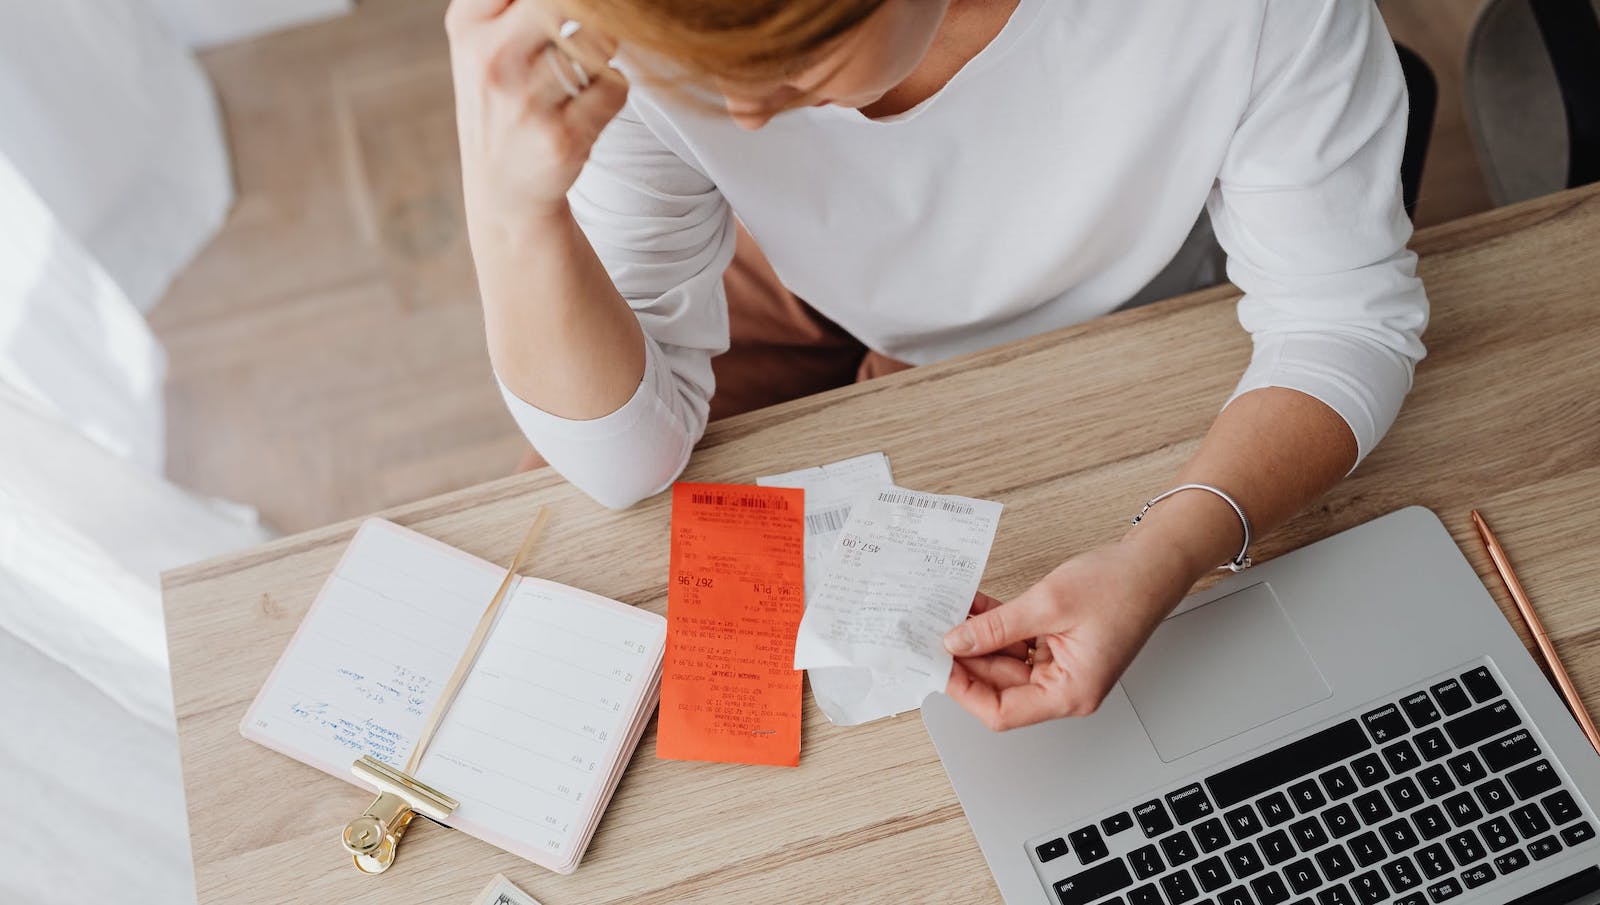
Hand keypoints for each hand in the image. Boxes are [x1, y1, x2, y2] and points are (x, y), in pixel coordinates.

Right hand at [446, 0, 627, 224]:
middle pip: (567, 2)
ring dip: (606, 47)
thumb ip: (514, 3)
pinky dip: (613, 88)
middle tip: (590, 26)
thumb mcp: (483, 40)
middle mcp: (493, 60)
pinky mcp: (564, 137)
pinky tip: (590, 100)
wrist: (503, 188)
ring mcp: (528, 101)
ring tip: (586, 65)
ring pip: (601, 40)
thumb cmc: (500, 99)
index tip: (569, 8)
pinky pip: (616, 85)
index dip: (567, 0)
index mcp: (469, 25)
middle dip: (591, 10)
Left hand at [941, 535, 1202, 729]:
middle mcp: (1067, 687)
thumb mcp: (1048, 604)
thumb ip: (997, 627)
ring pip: (1005, 662)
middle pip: (1000, 687)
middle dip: (966, 659)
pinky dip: (997, 626)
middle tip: (933, 633)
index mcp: (1071, 693)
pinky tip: (974, 607)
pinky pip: (1018, 643)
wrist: (1156, 562)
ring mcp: (1064, 667)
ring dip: (977, 638)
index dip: (965, 692)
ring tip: (949, 614)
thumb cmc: (1122, 586)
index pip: (1002, 713)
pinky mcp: (1060, 646)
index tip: (939, 666)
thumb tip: (956, 643)